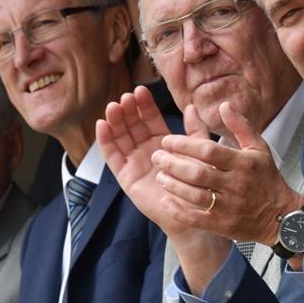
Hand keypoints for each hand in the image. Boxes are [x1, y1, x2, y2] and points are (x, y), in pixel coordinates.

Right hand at [99, 87, 232, 292]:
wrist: (195, 211)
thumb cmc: (200, 183)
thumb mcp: (199, 152)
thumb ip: (194, 131)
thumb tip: (191, 106)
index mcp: (163, 144)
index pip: (150, 120)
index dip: (144, 106)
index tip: (140, 91)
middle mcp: (146, 151)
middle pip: (132, 125)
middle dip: (128, 110)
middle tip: (125, 97)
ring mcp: (135, 163)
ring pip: (121, 137)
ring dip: (115, 121)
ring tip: (113, 106)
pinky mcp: (126, 177)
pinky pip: (113, 156)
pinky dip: (106, 141)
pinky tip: (103, 125)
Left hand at [153, 101, 303, 244]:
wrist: (280, 216)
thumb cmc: (266, 178)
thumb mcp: (259, 148)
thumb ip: (240, 126)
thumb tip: (223, 105)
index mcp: (243, 163)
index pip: (209, 151)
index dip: (184, 144)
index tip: (167, 141)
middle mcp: (235, 184)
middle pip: (198, 173)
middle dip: (173, 164)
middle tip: (157, 157)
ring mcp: (228, 206)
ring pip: (194, 195)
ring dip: (172, 185)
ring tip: (159, 177)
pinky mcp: (223, 224)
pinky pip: (196, 219)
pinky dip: (178, 210)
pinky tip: (165, 201)